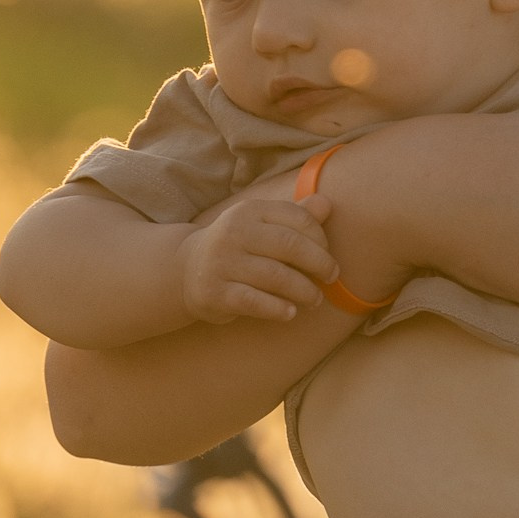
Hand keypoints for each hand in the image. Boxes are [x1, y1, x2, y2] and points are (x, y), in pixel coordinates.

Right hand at [178, 190, 336, 324]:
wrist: (187, 270)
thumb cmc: (238, 247)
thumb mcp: (261, 225)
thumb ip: (294, 216)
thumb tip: (326, 204)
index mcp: (250, 211)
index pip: (297, 218)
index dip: (320, 238)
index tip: (327, 255)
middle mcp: (234, 232)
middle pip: (290, 245)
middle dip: (319, 263)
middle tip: (331, 277)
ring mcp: (222, 263)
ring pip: (276, 276)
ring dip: (304, 290)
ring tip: (315, 300)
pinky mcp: (215, 293)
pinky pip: (254, 302)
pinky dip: (278, 309)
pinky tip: (291, 313)